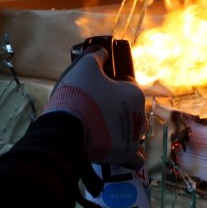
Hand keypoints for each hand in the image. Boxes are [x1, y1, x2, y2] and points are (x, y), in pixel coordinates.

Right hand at [42, 48, 146, 168]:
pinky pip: (134, 157)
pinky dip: (128, 154)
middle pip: (133, 110)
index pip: (128, 87)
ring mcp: (134, 137)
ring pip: (134, 132)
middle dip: (120, 110)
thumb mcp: (85, 66)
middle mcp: (140, 115)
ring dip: (124, 131)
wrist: (66, 127)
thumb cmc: (78, 93)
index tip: (97, 91)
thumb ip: (96, 55)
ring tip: (102, 131)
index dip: (113, 87)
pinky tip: (116, 149)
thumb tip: (101, 50)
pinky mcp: (125, 155)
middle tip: (97, 111)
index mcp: (134, 93)